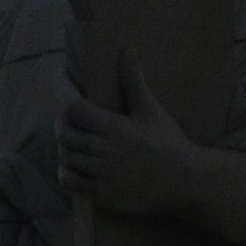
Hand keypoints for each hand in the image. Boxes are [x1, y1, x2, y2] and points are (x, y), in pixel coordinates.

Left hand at [59, 51, 245, 245]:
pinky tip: (71, 165)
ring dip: (64, 146)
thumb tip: (128, 50)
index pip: (73, 107)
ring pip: (66, 157)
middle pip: (65, 133)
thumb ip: (134, 81)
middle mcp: (105, 151)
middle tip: (68, 117)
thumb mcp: (150, 110)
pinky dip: (64, 172)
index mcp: (114, 127)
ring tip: (71, 139)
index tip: (61, 80)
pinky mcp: (104, 194)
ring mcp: (103, 174)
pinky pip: (70, 183)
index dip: (62, 91)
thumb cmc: (167, 142)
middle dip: (62, 122)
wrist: (184, 181)